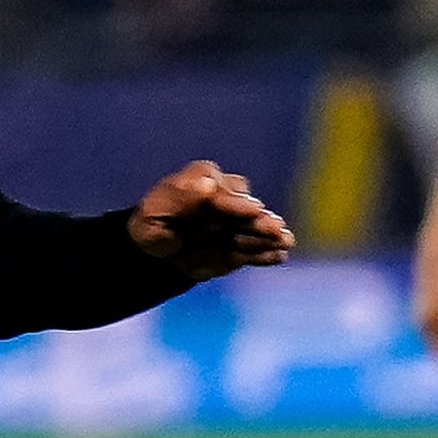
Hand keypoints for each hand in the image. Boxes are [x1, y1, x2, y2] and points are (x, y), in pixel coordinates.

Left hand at [130, 161, 295, 279]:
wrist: (153, 255)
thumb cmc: (152, 225)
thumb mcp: (156, 209)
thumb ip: (182, 195)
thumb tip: (209, 184)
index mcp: (205, 180)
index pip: (226, 192)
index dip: (237, 203)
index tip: (253, 210)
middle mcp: (226, 199)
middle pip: (247, 210)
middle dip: (259, 221)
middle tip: (275, 229)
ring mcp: (236, 223)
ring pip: (255, 229)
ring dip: (269, 236)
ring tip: (284, 243)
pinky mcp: (240, 246)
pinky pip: (255, 250)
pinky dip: (266, 254)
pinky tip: (279, 256)